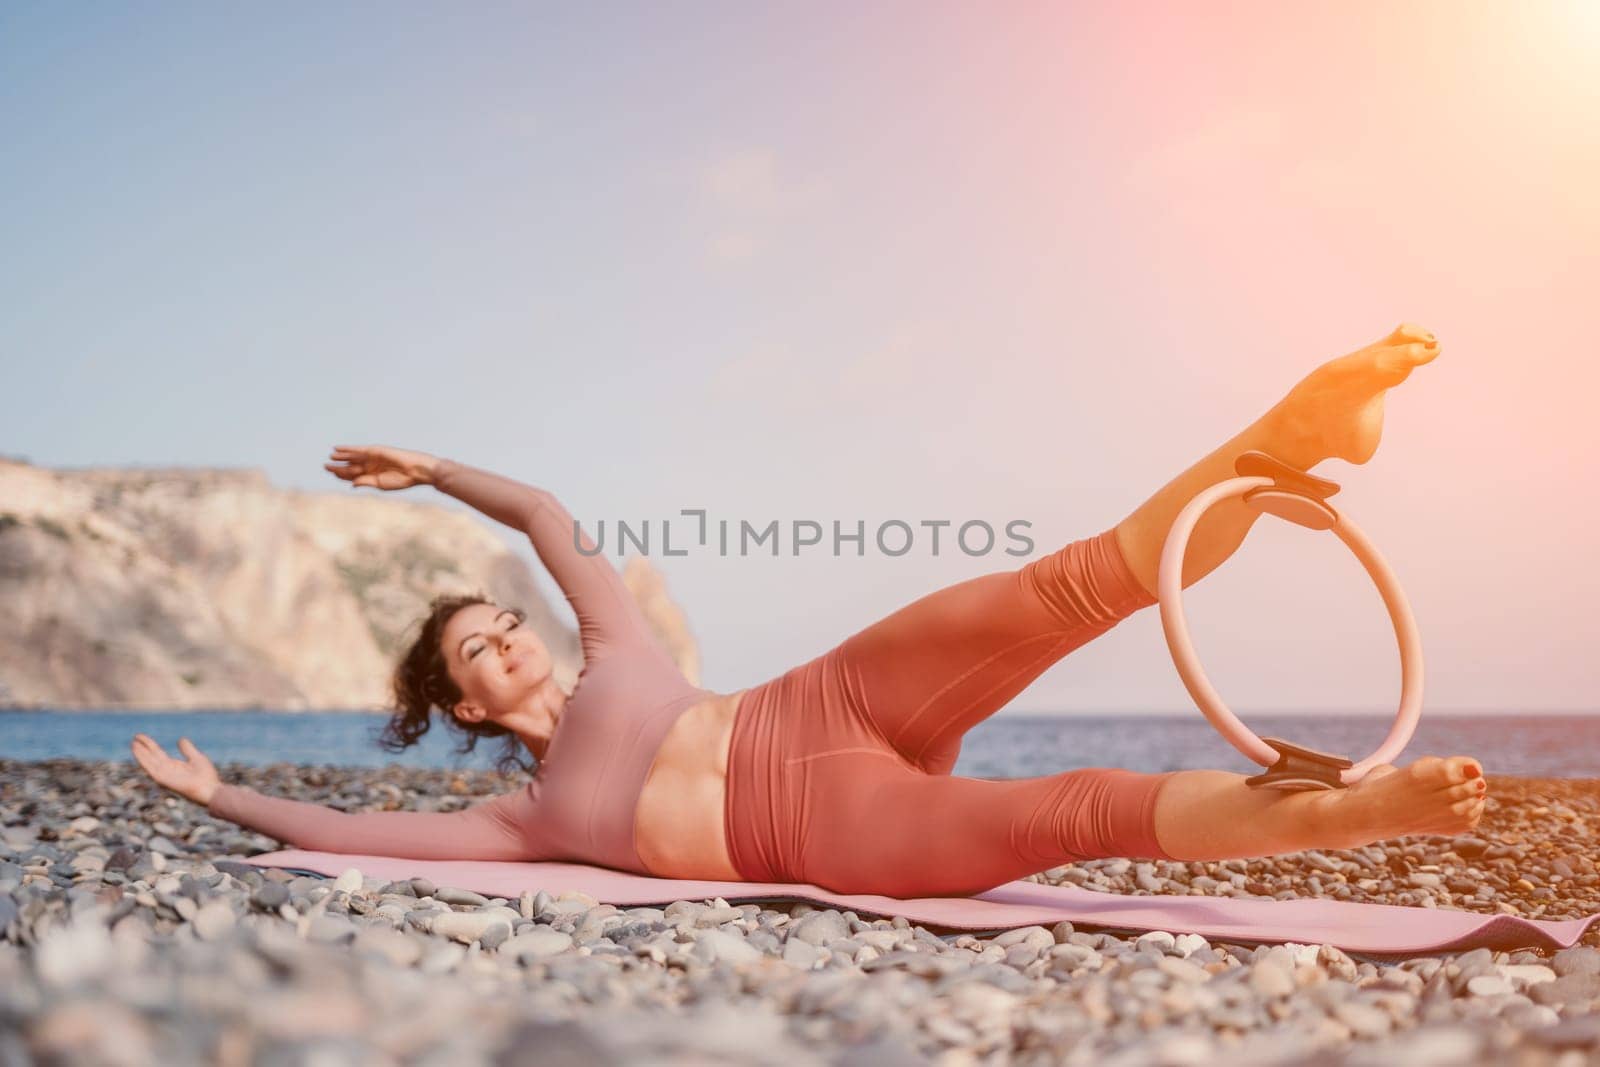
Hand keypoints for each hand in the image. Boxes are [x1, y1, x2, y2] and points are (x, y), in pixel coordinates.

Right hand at [130, 734, 221, 805]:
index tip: (141, 737)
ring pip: (149, 763)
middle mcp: (167, 771)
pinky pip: (152, 770)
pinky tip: (140, 755)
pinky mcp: (164, 781)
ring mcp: (165, 776)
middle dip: (143, 748)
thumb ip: (188, 749)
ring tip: (133, 744)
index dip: (150, 745)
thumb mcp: (196, 758)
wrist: (211, 790)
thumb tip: (180, 739)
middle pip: (152, 757)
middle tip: (135, 738)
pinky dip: (144, 762)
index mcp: (173, 766)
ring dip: (141, 754)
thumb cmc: (206, 777)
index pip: (158, 754)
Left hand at [324, 444, 438, 489]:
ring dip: (341, 457)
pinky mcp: (374, 450)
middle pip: (350, 466)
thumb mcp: (380, 484)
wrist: (415, 471)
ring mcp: (372, 458)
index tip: (332, 474)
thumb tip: (351, 484)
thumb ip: (365, 482)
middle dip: (338, 467)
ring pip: (352, 457)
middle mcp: (371, 466)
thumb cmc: (401, 480)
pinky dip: (347, 449)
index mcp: (372, 476)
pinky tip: (337, 449)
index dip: (342, 475)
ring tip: (330, 457)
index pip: (353, 476)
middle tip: (325, 466)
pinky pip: (357, 450)